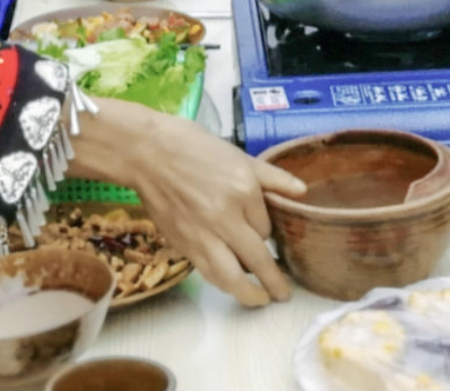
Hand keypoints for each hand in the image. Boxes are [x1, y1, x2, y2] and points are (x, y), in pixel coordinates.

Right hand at [70, 99, 302, 305]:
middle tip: (282, 295)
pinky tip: (230, 285)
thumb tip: (301, 192)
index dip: (267, 233)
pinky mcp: (182, 244)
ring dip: (248, 294)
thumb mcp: (240, 156)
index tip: (263, 233)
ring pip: (230, 276)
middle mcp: (225, 218)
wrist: (148, 153)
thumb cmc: (194, 148)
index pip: (266, 227)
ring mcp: (202, 234)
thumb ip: (273, 177)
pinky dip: (222, 283)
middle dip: (273, 282)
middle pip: (256, 260)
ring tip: (259, 301)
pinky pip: (207, 272)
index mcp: (243, 191)